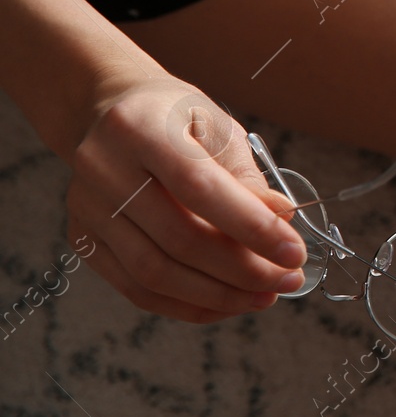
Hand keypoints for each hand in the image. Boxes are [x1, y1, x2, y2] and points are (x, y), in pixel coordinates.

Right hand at [65, 73, 306, 321]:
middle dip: (242, 270)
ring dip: (217, 295)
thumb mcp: (217, 129)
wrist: (107, 112)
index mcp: (140, 128)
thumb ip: (246, 178)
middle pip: (177, 239)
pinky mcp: (81, 239)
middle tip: (287, 280)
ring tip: (264, 296)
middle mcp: (103, 169)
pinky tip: (226, 302)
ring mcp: (86, 208)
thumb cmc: (174, 118)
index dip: (251, 226)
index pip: (200, 188)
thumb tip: (282, 221)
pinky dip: (186, 304)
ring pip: (154, 273)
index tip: (294, 252)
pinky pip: (136, 288)